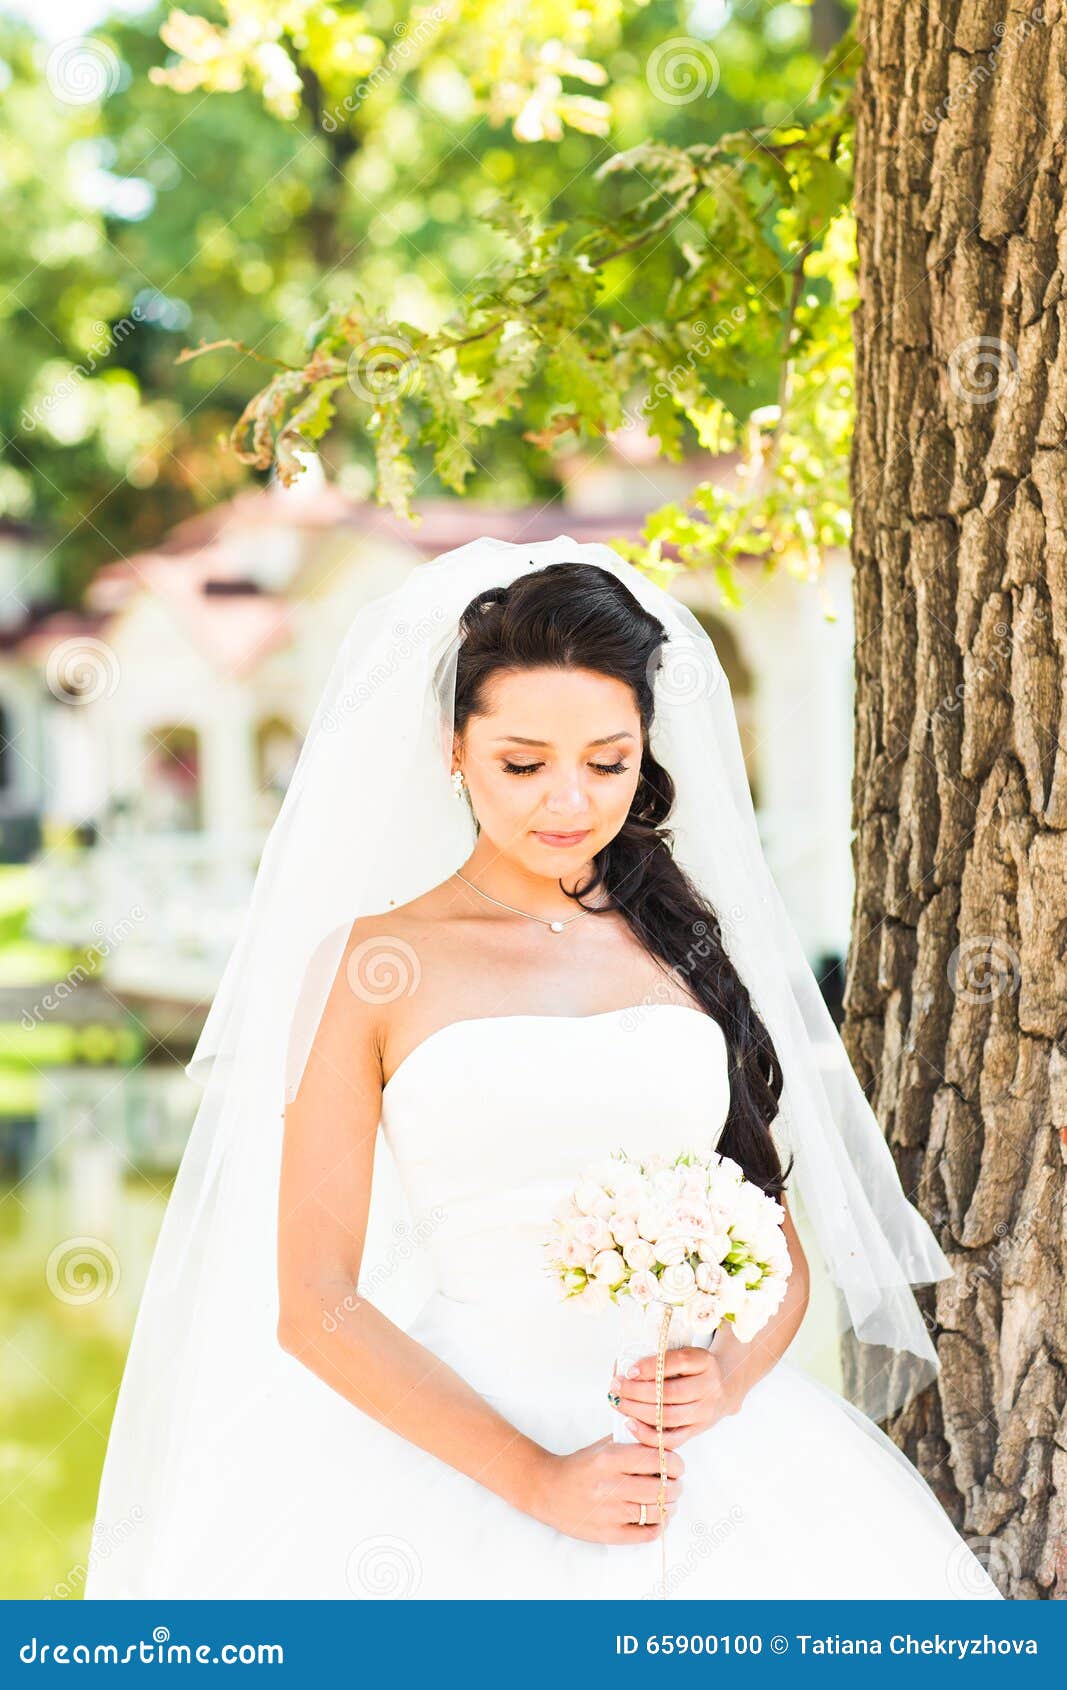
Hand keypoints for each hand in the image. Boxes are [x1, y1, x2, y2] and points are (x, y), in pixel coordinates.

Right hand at [525, 1436, 684, 1544]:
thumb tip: (664, 1439)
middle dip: (676, 1486)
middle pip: (661, 1488)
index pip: (656, 1460)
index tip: (677, 1465)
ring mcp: (609, 1512)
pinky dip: (659, 1526)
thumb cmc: (579, 1466)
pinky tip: (657, 1518)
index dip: (675, 1463)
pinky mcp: (608, 1534)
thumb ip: (631, 1441)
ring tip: (668, 1501)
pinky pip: (646, 1534)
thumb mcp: (602, 1446)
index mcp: (609, 1459)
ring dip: (670, 1506)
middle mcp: (610, 1486)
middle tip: (676, 1484)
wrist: (547, 1490)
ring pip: (657, 1511)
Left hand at [608, 1345, 740, 1449]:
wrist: (724, 1388)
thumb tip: (622, 1365)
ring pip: (668, 1417)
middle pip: (670, 1393)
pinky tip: (630, 1423)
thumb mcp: (686, 1354)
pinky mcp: (697, 1430)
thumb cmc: (694, 1369)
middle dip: (637, 1391)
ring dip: (637, 1411)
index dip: (651, 1367)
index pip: (678, 1362)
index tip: (629, 1370)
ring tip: (618, 1402)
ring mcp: (704, 1412)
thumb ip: (661, 1358)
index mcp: (704, 1361)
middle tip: (616, 1385)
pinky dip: (647, 1434)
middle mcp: (709, 1387)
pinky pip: (671, 1438)